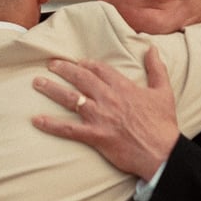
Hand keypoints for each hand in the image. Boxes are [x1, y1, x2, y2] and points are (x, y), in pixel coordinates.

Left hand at [31, 46, 178, 180]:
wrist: (161, 152)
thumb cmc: (163, 124)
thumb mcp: (164, 91)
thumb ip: (156, 68)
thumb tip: (152, 48)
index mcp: (123, 87)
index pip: (99, 69)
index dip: (86, 64)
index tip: (76, 62)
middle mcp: (108, 98)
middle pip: (81, 78)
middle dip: (64, 69)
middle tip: (50, 64)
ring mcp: (100, 116)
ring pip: (70, 98)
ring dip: (52, 89)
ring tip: (37, 83)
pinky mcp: (95, 136)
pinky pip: (68, 129)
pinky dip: (51, 125)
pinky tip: (36, 120)